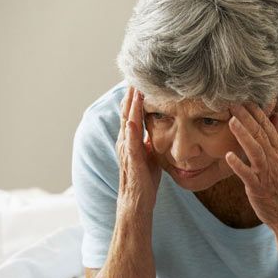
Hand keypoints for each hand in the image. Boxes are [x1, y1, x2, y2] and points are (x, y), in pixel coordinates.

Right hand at [116, 87, 161, 211]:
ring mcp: (127, 152)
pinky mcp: (133, 163)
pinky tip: (133, 121)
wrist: (137, 203)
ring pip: (128, 124)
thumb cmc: (143, 180)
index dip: (135, 97)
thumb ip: (147, 140)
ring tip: (134, 90)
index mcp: (130, 139)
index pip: (132, 113)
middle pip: (127, 113)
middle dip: (131, 95)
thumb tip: (152, 127)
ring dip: (131, 107)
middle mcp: (125, 142)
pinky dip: (131, 132)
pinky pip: (131, 145)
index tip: (140, 79)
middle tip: (135, 75)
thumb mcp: (149, 154)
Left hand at [226, 104, 277, 230]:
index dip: (256, 111)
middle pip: (260, 134)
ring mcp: (268, 173)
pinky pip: (248, 175)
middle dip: (247, 117)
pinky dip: (239, 165)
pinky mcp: (259, 188)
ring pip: (256, 150)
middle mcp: (276, 159)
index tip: (244, 97)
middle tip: (233, 102)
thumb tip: (275, 115)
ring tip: (232, 121)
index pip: (268, 126)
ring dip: (244, 135)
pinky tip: (229, 156)